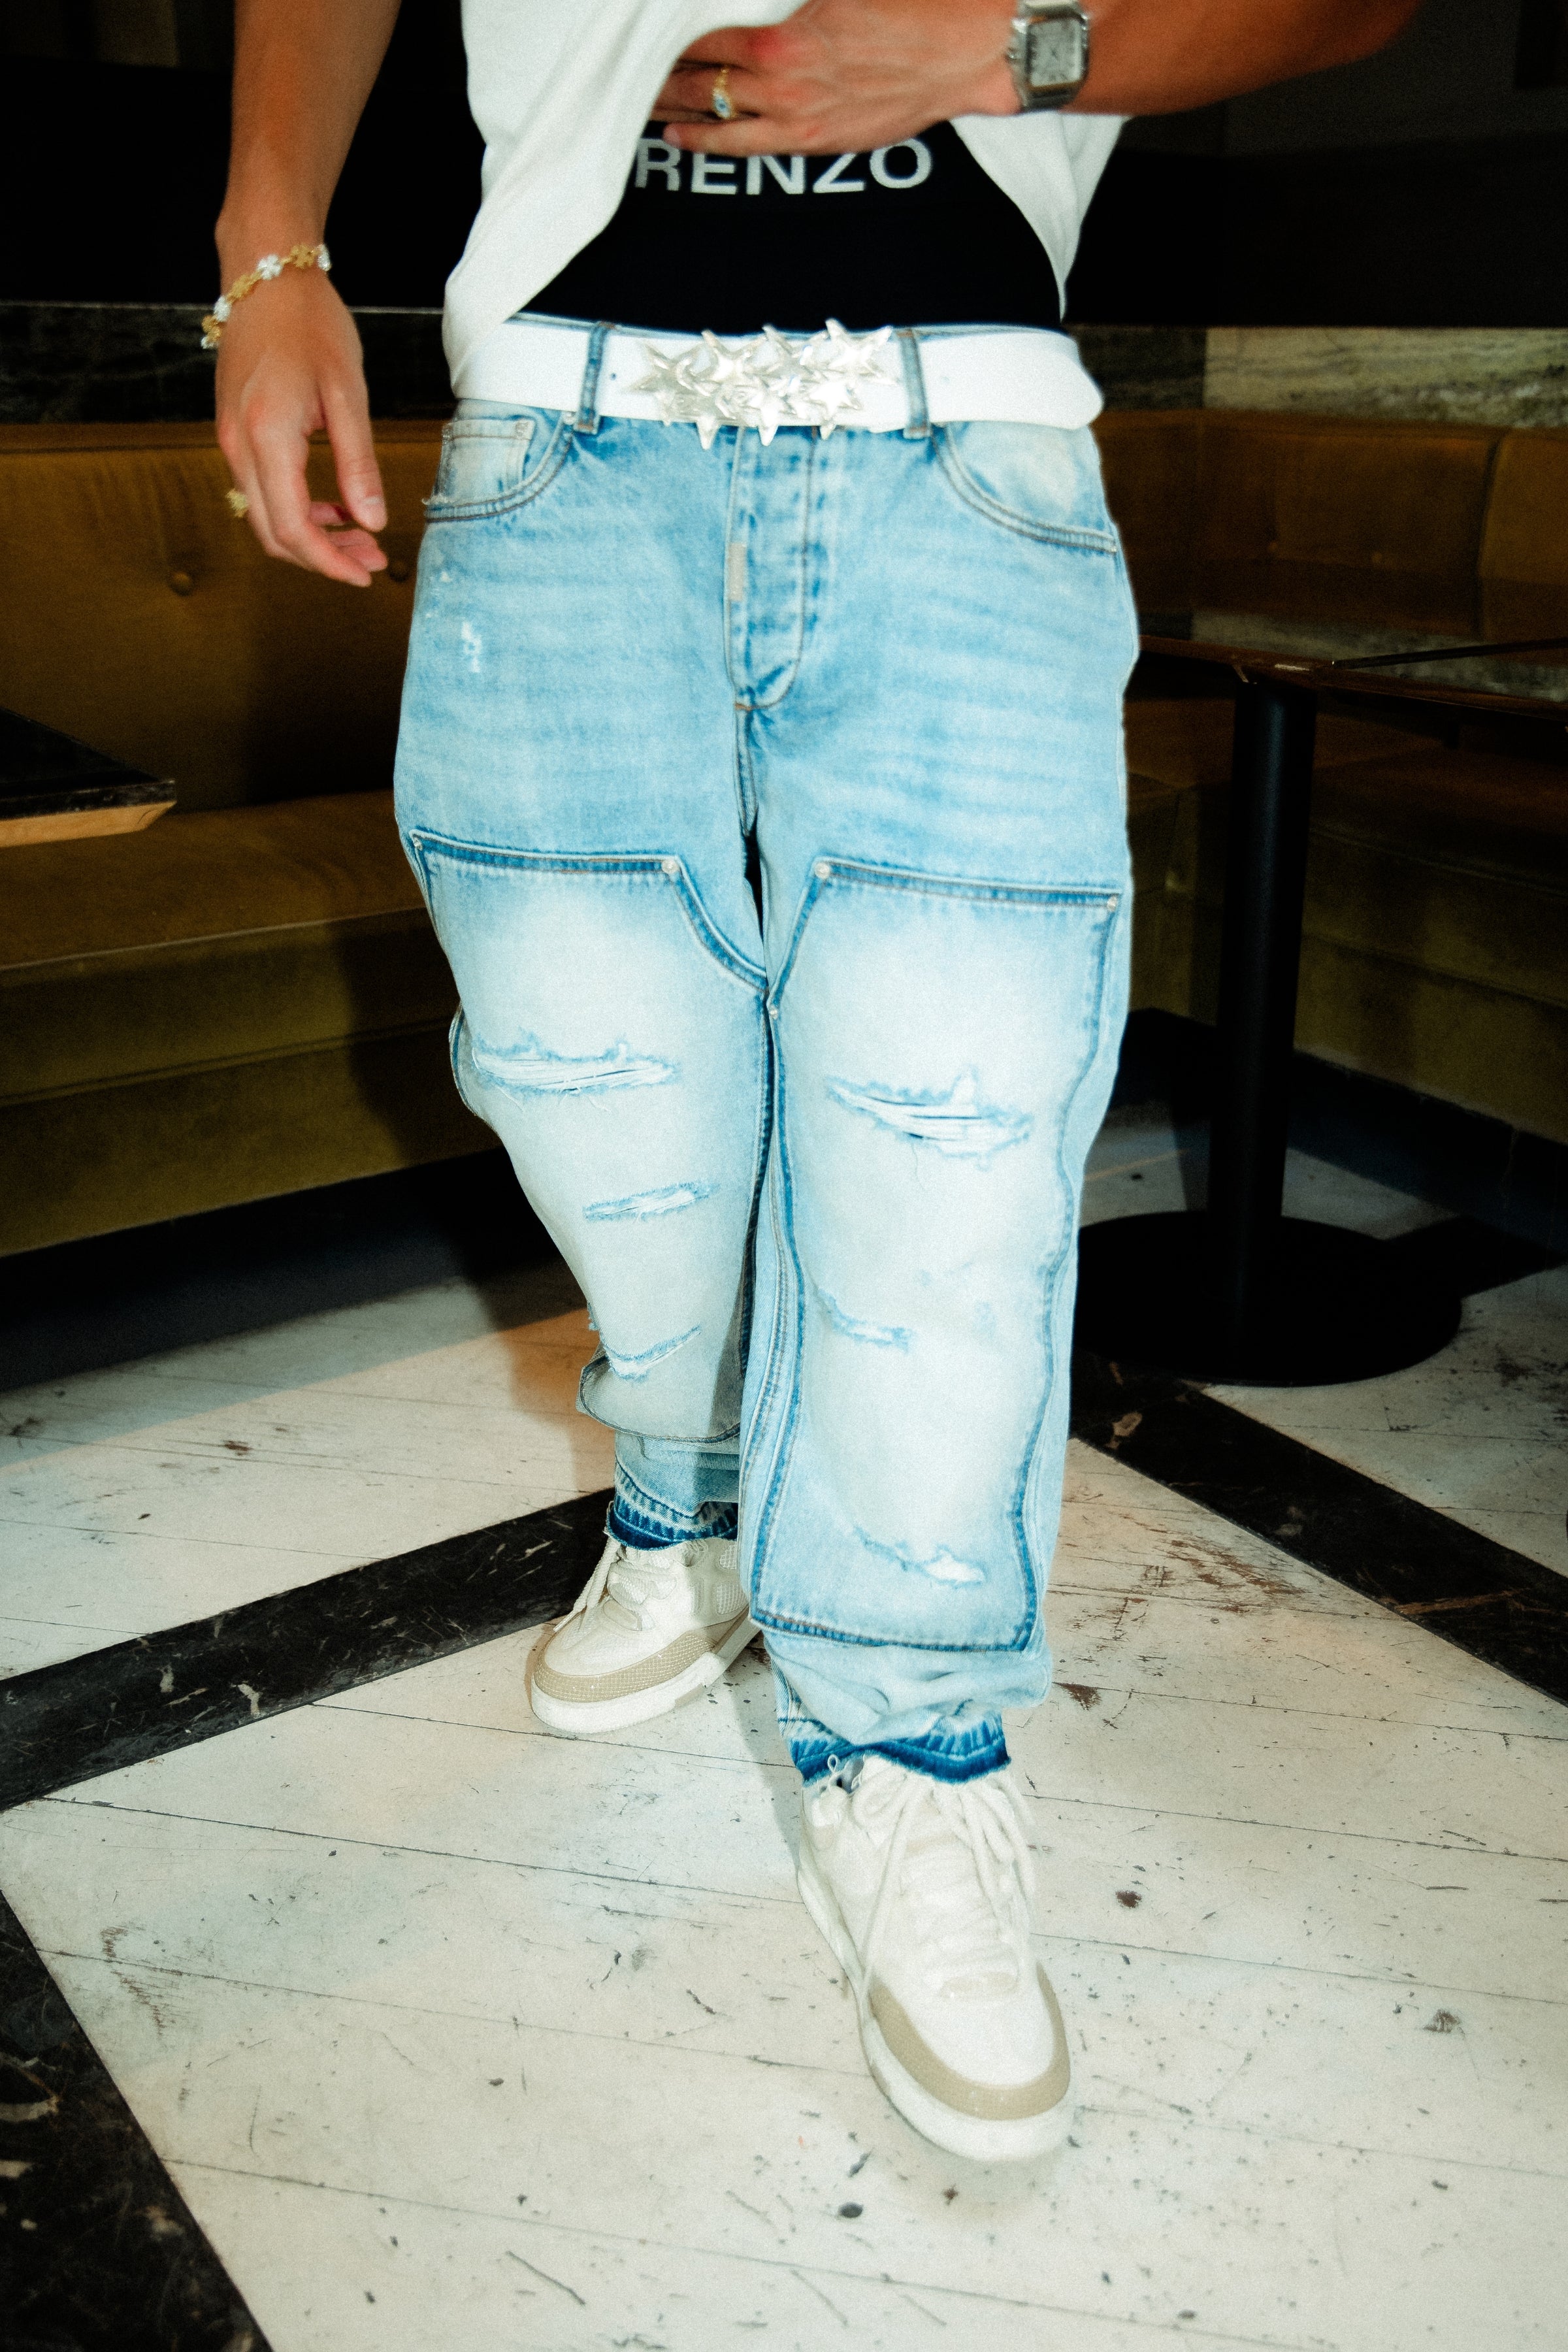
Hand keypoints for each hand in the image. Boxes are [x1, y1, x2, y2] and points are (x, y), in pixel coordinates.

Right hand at [215, 264, 387, 587]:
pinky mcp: (234, 433)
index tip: (366, 573)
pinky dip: (297, 511)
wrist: (266, 278)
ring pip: (265, 517)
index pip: (293, 528)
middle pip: (274, 534)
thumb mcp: (348, 394)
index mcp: (267, 437)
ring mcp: (230, 440)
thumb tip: (372, 521)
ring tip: (359, 536)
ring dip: (312, 537)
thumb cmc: (310, 324)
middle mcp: (238, 445)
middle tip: (371, 558)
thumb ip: (358, 464)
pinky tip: (334, 506)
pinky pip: (261, 492)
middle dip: (324, 558)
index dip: (330, 562)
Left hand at [655, 0, 1018, 156]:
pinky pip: (744, 145)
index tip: (640, 31)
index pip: (700, 35)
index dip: (665, 34)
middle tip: (624, 68)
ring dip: (671, 108)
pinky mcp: (815, 140)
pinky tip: (679, 132)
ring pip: (712, 115)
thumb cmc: (906, 5)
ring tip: (638, 102)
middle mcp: (780, 83)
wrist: (962, 50)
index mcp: (780, 36)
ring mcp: (795, 118)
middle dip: (655, 73)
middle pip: (696, 77)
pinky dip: (705, 139)